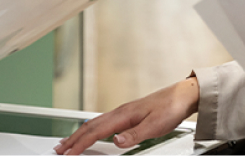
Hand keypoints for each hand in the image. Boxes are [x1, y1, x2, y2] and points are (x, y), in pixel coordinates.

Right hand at [54, 78, 199, 154]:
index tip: (68, 153)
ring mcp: (125, 111)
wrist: (184, 94)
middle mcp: (121, 111)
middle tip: (59, 149)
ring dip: (80, 133)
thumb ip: (135, 135)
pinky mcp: (130, 113)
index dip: (80, 144)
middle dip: (73, 138)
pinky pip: (104, 121)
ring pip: (96, 123)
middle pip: (91, 126)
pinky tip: (94, 132)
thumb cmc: (171, 107)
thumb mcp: (155, 126)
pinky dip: (93, 128)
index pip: (96, 131)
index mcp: (124, 115)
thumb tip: (116, 141)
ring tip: (69, 141)